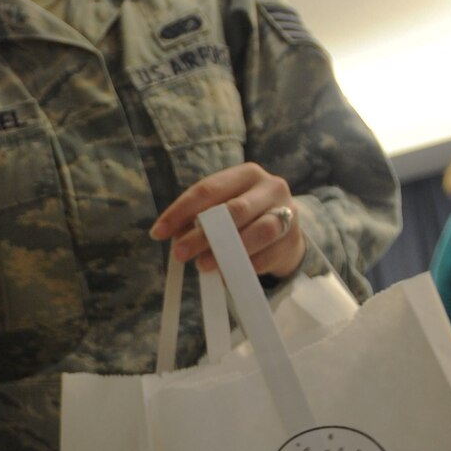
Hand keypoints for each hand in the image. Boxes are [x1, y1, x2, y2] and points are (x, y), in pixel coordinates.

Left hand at [151, 163, 304, 279]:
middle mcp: (271, 187)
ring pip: (259, 231)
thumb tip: (172, 235)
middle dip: (203, 234)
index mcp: (246, 174)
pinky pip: (267, 256)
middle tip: (179, 253)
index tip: (158, 232)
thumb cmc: (245, 218)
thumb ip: (199, 217)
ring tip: (203, 266)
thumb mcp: (222, 209)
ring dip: (227, 251)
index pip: (209, 189)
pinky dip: (244, 268)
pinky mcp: (292, 240)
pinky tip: (225, 276)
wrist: (285, 232)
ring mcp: (287, 213)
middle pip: (234, 210)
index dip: (181, 211)